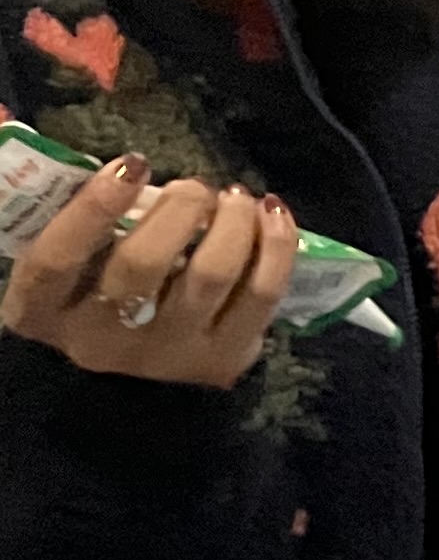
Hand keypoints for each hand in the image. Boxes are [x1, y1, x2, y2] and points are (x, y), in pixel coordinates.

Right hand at [0, 158, 296, 387]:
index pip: (55, 260)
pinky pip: (261, 295)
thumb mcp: (64, 271)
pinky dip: (276, 246)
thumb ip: (75, 223)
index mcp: (42, 313)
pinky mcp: (221, 362)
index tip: (132, 161)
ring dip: (233, 222)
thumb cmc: (91, 303)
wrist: (125, 397)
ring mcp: (165, 356)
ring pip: (209, 275)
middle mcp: (100, 342)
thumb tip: (120, 163)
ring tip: (236, 197)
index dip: (92, 207)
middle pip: (141, 265)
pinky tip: (272, 214)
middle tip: (195, 186)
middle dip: (179, 210)